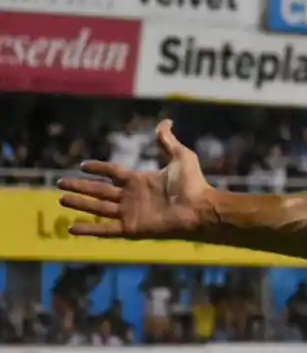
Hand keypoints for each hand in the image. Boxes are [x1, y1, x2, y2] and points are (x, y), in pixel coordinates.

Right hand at [56, 121, 213, 240]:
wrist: (200, 208)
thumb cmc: (194, 184)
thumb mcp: (181, 157)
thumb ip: (168, 141)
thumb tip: (166, 122)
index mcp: (141, 180)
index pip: (113, 173)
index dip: (99, 169)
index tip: (83, 165)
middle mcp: (132, 196)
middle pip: (99, 190)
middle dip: (80, 186)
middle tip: (60, 182)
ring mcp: (131, 213)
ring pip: (98, 207)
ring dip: (79, 203)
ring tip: (61, 199)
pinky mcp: (132, 228)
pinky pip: (105, 230)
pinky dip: (89, 229)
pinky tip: (71, 228)